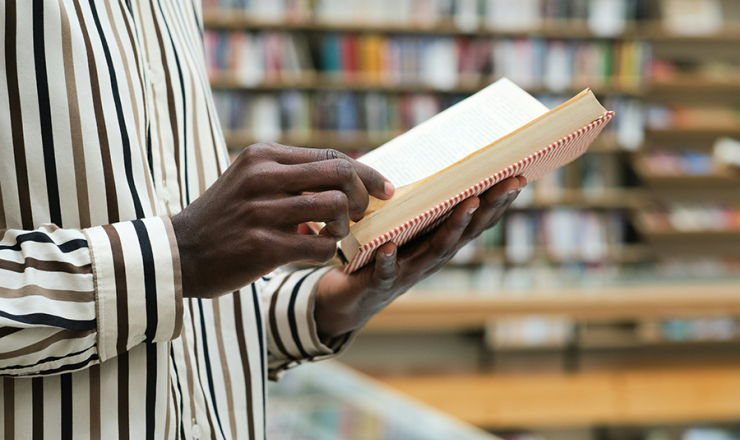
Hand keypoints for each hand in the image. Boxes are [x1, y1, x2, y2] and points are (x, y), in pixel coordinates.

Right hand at [171, 143, 393, 298]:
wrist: (180, 253)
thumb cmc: (226, 217)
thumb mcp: (252, 180)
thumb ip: (294, 174)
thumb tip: (350, 176)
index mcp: (264, 156)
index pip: (331, 156)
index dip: (367, 173)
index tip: (385, 190)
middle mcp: (263, 177)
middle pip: (339, 175)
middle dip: (361, 196)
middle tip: (359, 214)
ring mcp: (261, 211)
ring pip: (333, 209)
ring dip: (343, 227)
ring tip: (331, 235)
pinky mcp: (262, 246)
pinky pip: (319, 246)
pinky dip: (327, 252)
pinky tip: (314, 252)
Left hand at [314, 176, 524, 337]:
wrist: (352, 298)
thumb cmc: (381, 256)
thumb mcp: (404, 229)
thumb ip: (419, 206)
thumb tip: (433, 165)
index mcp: (439, 243)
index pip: (475, 222)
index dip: (498, 202)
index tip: (519, 177)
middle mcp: (431, 258)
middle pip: (466, 232)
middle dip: (489, 206)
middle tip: (510, 182)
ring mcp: (408, 272)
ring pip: (437, 249)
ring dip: (455, 226)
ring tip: (470, 203)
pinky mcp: (379, 282)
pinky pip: (385, 271)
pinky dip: (388, 260)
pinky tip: (388, 247)